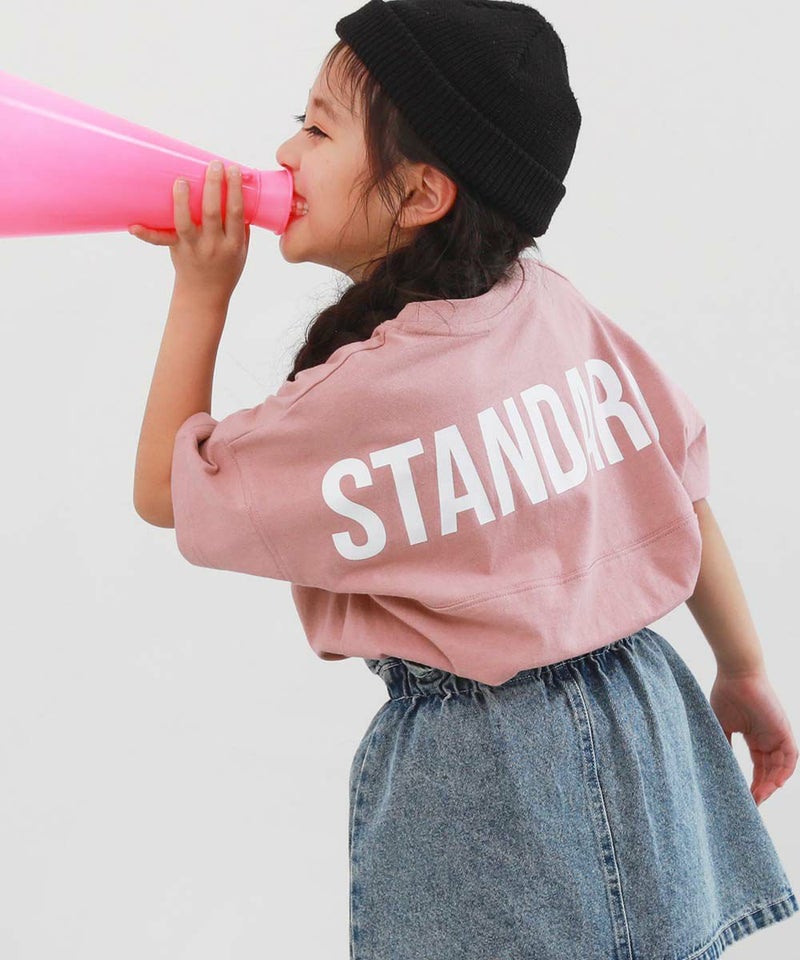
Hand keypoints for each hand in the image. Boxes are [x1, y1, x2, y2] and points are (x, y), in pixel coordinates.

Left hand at [129, 160, 249, 303]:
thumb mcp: (241, 251)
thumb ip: (239, 226)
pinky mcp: (176, 249)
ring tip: (181, 180)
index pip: (235, 213)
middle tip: (214, 165)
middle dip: (213, 185)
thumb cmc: (226, 268)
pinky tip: (132, 225)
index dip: (234, 190)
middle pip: (211, 212)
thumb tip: (236, 192)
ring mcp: (193, 248)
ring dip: (182, 200)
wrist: (205, 296)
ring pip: (185, 222)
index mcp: (233, 244)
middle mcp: (213, 245)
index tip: (232, 169)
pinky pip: (160, 241)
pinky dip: (146, 234)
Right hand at [709, 667, 797, 805]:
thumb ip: (723, 743)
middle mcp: (768, 739)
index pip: (758, 767)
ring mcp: (777, 735)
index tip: (744, 797)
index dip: (752, 783)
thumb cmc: (727, 694)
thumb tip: (718, 765)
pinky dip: (785, 771)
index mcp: (755, 737)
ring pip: (780, 767)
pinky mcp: (784, 730)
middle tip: (751, 803)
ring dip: (772, 784)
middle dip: (761, 789)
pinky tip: (775, 784)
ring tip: (759, 797)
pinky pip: (790, 756)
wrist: (736, 674)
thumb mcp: (721, 724)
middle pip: (769, 771)